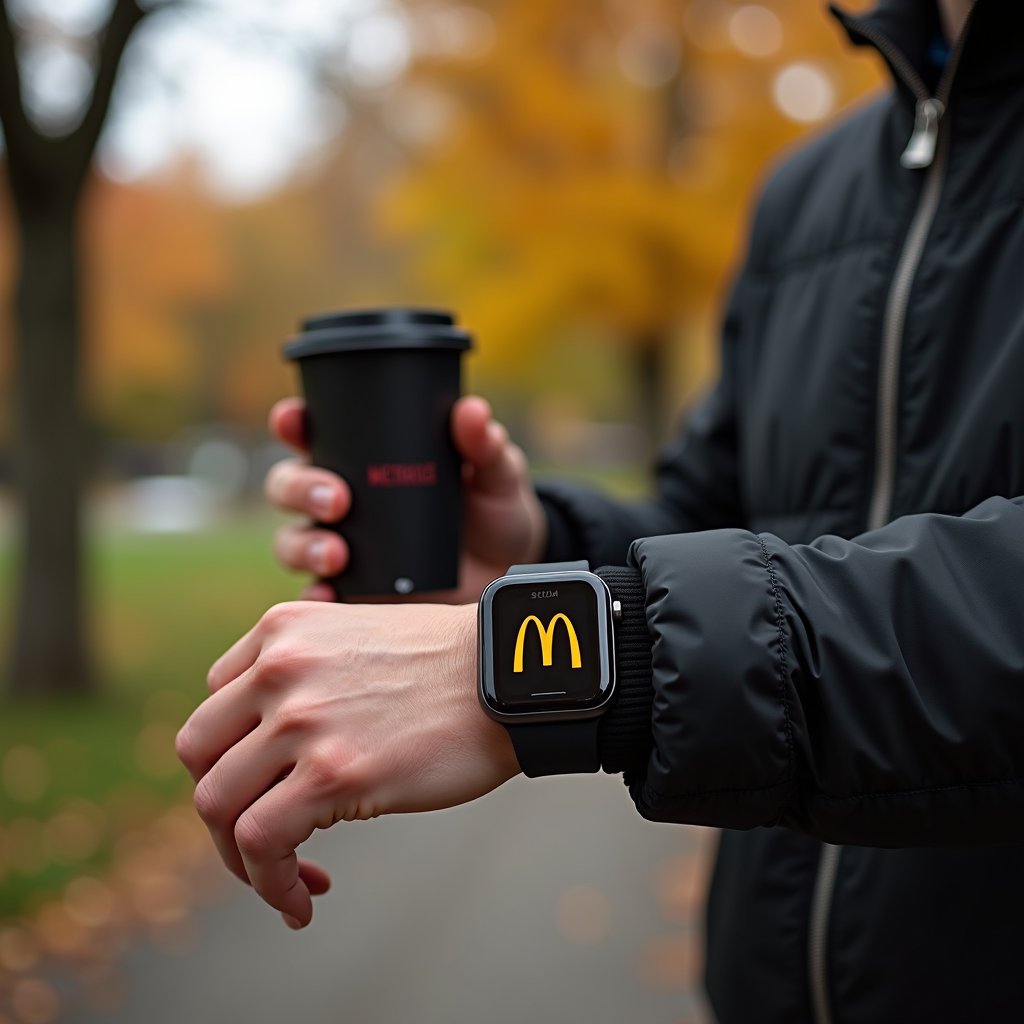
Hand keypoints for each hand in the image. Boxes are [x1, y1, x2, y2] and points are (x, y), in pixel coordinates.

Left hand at [176, 600, 519, 928]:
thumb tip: (275, 752)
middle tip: (261, 847)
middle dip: (221, 813)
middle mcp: (279, 667)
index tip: (266, 795)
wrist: (514, 675)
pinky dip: (270, 886)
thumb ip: (306, 677)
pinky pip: (261, 843)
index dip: (231, 763)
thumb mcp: (356, 643)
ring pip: (216, 805)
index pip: (215, 709)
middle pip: (200, 757)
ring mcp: (302, 718)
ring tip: (285, 881)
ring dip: (240, 860)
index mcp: (282, 630)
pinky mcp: (332, 771)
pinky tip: (303, 901)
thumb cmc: (450, 668)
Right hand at [265, 396, 547, 602]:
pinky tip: (328, 598)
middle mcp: (341, 498)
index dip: (292, 422)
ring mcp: (342, 545)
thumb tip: (473, 412)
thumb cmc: (492, 506)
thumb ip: (484, 445)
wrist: (508, 569)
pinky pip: (317, 595)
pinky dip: (315, 597)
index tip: (292, 419)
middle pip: (290, 486)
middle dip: (301, 489)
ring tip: (337, 555)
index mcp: (364, 455)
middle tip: (337, 500)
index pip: (314, 430)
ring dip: (304, 546)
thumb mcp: (495, 473)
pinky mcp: (353, 591)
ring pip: (294, 541)